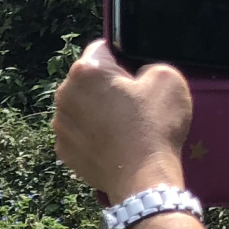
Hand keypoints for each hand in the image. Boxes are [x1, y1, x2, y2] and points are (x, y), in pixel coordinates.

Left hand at [52, 40, 192, 198]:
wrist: (143, 178)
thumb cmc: (155, 126)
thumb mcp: (168, 78)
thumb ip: (148, 65)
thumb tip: (137, 76)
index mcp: (85, 71)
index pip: (101, 50)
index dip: (122, 59)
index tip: (134, 75)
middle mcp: (64, 95)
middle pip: (87, 80)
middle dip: (107, 87)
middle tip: (133, 104)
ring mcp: (60, 125)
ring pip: (81, 107)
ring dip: (97, 111)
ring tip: (124, 127)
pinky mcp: (63, 150)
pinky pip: (79, 133)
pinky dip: (92, 135)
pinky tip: (113, 143)